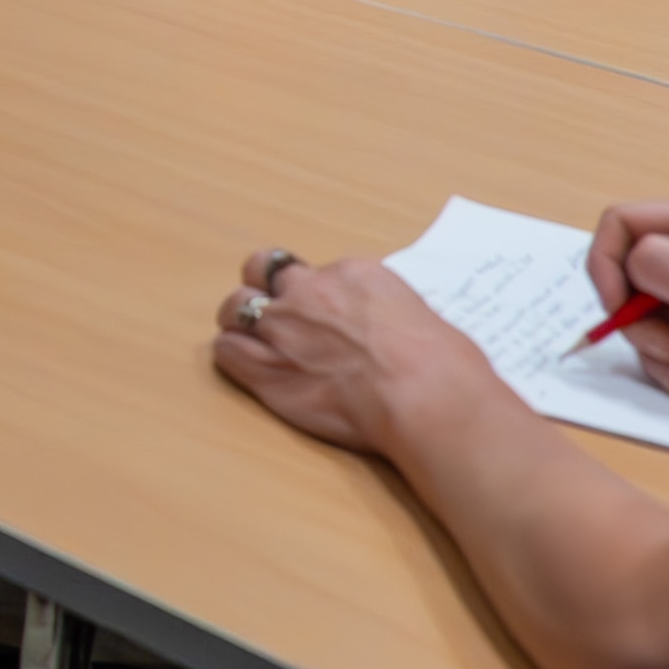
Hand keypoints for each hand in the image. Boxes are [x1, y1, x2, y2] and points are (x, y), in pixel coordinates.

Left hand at [210, 248, 512, 459]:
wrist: (424, 396)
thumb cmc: (441, 365)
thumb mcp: (418, 318)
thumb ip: (384, 317)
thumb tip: (381, 332)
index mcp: (352, 275)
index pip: (314, 272)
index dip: (314, 294)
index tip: (322, 314)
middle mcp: (310, 293)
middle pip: (263, 272)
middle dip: (264, 290)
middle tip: (273, 314)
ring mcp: (283, 328)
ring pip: (235, 308)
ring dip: (241, 322)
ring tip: (252, 341)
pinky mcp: (267, 370)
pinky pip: (226, 351)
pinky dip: (233, 357)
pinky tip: (246, 367)